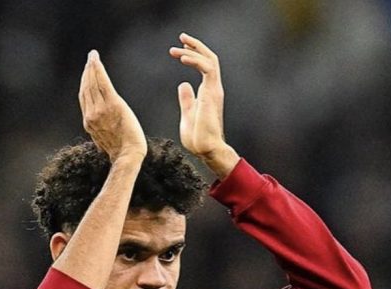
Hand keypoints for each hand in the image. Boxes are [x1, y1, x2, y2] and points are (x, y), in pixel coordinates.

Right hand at [79, 50, 146, 162]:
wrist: (128, 155)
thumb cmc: (123, 150)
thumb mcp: (106, 139)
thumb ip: (102, 128)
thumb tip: (103, 126)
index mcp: (89, 122)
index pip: (84, 98)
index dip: (84, 83)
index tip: (86, 73)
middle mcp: (91, 114)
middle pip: (86, 88)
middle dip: (87, 72)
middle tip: (90, 59)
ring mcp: (100, 109)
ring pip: (92, 83)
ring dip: (92, 68)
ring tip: (93, 57)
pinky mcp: (112, 105)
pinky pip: (102, 83)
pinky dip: (98, 70)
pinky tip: (96, 61)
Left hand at [169, 33, 238, 177]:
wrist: (205, 149)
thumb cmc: (197, 138)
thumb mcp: (188, 114)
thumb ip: (187, 99)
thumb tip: (183, 85)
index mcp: (208, 93)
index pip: (205, 67)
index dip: (194, 55)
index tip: (179, 49)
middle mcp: (213, 89)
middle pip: (210, 59)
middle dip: (196, 46)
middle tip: (181, 37)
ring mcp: (214, 91)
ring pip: (210, 60)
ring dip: (194, 51)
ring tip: (177, 48)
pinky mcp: (212, 93)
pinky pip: (207, 69)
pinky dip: (195, 60)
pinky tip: (182, 57)